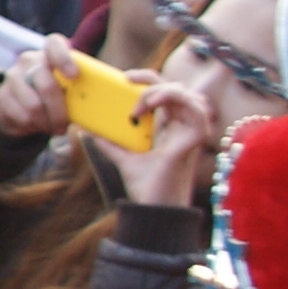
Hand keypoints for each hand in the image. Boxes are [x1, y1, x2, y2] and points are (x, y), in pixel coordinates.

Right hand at [0, 36, 82, 140]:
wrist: (22, 104)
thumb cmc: (56, 93)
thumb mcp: (68, 87)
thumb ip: (79, 89)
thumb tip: (92, 104)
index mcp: (49, 53)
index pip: (54, 44)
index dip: (64, 59)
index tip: (74, 76)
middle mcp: (29, 60)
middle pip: (47, 85)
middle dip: (58, 111)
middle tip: (64, 126)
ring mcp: (13, 76)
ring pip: (33, 105)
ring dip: (45, 122)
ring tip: (52, 127)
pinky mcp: (2, 94)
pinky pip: (21, 115)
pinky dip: (31, 126)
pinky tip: (36, 125)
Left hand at [112, 68, 223, 209]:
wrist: (150, 209)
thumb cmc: (143, 187)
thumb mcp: (121, 158)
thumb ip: (109, 143)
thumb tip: (88, 130)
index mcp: (168, 129)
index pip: (165, 95)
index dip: (149, 81)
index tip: (124, 78)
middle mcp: (181, 129)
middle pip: (178, 89)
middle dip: (153, 79)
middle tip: (127, 79)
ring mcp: (189, 134)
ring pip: (190, 96)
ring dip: (165, 90)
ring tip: (142, 101)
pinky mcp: (193, 142)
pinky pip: (199, 111)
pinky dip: (180, 99)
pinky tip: (155, 104)